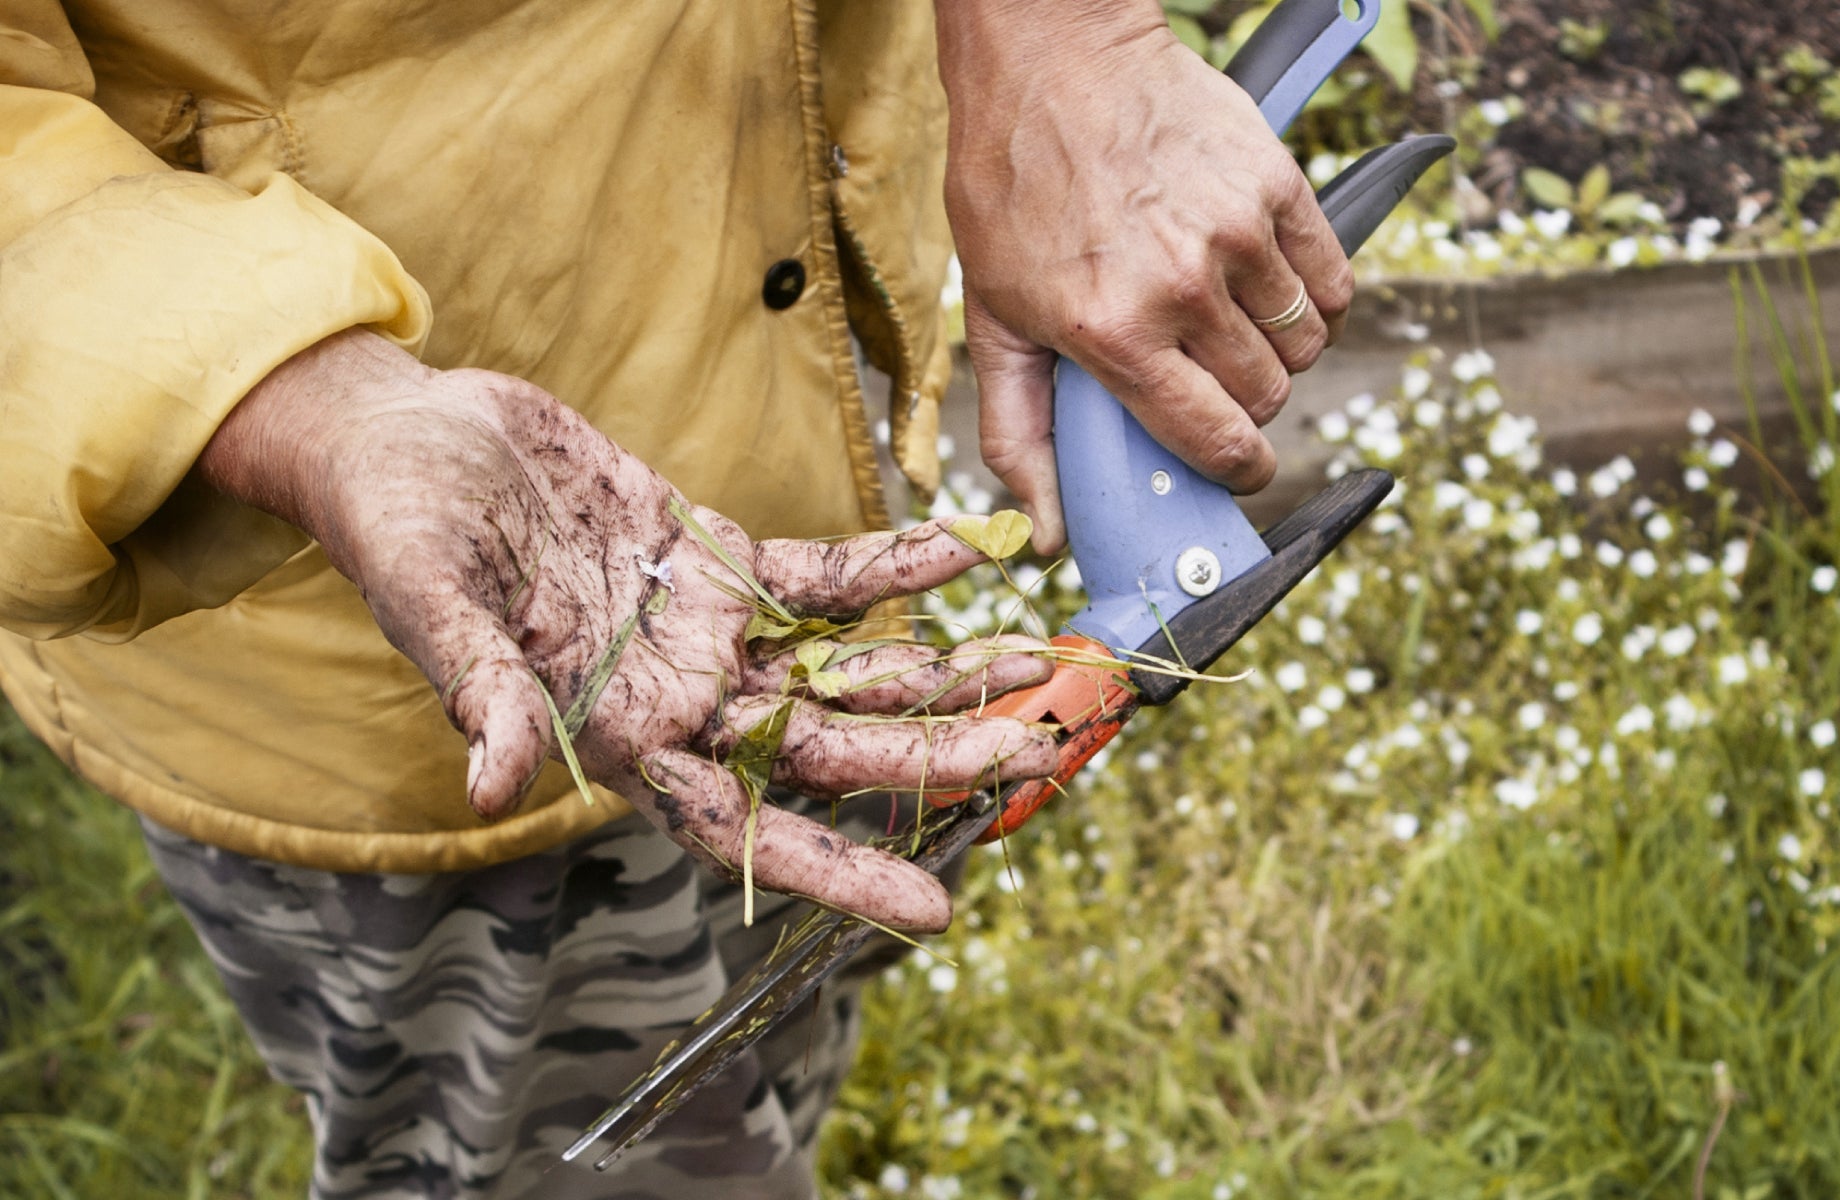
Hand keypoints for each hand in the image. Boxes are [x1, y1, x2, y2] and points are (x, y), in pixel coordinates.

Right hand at [198, 330, 1057, 932]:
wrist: (410, 438)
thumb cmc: (397, 529)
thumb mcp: (428, 605)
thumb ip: (481, 691)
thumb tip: (492, 788)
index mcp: (619, 737)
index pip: (742, 828)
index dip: (836, 871)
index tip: (933, 908)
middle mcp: (680, 699)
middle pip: (824, 750)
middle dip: (926, 756)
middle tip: (1029, 752)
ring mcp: (707, 630)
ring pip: (843, 668)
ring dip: (936, 668)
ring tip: (1031, 665)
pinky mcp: (718, 557)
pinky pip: (826, 573)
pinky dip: (894, 562)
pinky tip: (966, 549)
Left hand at [938, 1, 1352, 553]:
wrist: (1052, 63)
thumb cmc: (1014, 190)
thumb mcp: (993, 319)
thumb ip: (1019, 435)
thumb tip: (1049, 534)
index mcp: (1113, 332)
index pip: (1213, 439)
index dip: (1237, 470)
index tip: (1241, 469)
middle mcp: (1181, 288)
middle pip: (1266, 395)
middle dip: (1248, 404)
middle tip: (1211, 378)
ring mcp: (1236, 233)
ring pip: (1306, 344)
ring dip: (1281, 351)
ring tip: (1232, 324)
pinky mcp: (1276, 185)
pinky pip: (1333, 280)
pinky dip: (1316, 298)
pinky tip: (1270, 286)